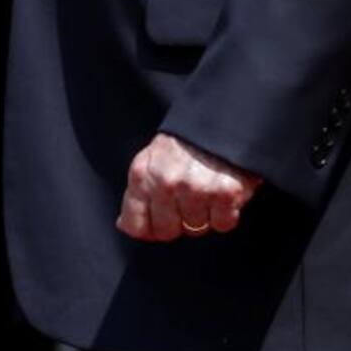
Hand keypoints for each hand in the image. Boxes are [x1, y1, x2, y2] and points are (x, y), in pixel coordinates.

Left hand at [117, 133, 261, 242]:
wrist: (220, 119)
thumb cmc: (184, 142)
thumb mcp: (151, 158)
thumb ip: (138, 193)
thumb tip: (124, 226)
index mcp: (143, 173)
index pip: (135, 224)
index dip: (149, 228)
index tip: (160, 220)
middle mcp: (166, 182)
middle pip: (167, 231)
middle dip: (178, 221)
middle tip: (187, 198)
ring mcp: (196, 189)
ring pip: (196, 229)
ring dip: (203, 215)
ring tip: (207, 189)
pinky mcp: (225, 193)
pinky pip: (222, 224)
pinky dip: (226, 213)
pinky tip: (223, 192)